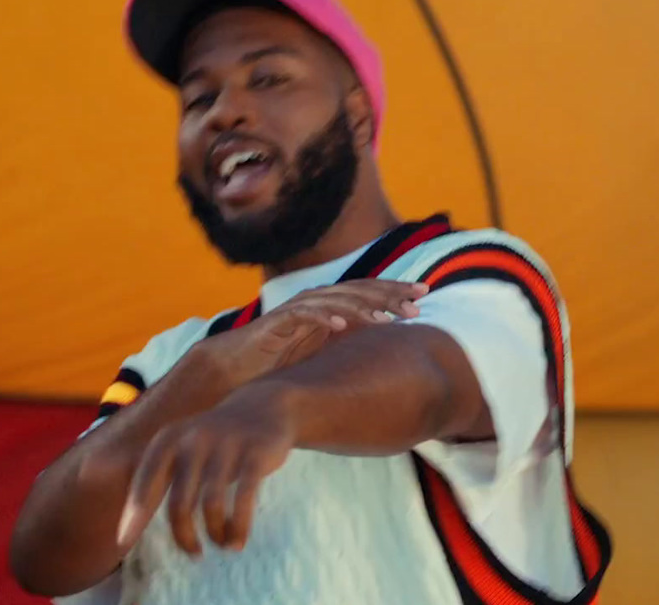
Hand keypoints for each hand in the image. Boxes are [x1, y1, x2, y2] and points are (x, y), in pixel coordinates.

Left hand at [116, 388, 295, 554]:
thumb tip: (130, 525)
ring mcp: (226, 445)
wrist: (265, 405)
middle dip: (184, 535)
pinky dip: (239, 526)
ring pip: (211, 504)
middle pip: (179, 502)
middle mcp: (194, 440)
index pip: (145, 483)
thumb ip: (159, 477)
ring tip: (222, 545)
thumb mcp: (182, 446)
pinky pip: (244, 498)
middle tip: (193, 553)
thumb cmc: (215, 440)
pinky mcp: (256, 453)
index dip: (132, 514)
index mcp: (169, 440)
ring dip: (214, 533)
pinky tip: (238, 542)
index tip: (122, 543)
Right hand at [192, 280, 428, 386]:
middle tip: (418, 301)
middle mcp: (317, 301)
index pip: (369, 292)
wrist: (234, 369)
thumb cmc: (281, 362)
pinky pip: (303, 315)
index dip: (395, 289)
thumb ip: (351, 344)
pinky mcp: (276, 322)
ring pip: (335, 300)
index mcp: (331, 306)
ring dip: (362, 307)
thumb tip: (390, 347)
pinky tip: (341, 324)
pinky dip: (322, 317)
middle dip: (389, 294)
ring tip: (386, 318)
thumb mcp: (325, 353)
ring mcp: (298, 309)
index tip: (424, 293)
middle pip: (358, 291)